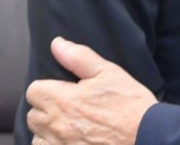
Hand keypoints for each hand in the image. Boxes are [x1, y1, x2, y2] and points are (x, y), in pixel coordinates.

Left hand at [26, 36, 157, 144]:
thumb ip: (79, 57)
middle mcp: (57, 125)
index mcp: (64, 100)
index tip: (62, 89)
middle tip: (68, 106)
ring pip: (37, 136)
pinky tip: (70, 139)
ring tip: (69, 125)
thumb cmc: (130, 104)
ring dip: (47, 130)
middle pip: (33, 115)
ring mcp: (60, 144)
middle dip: (46, 108)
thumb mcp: (109, 72)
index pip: (34, 91)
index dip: (46, 87)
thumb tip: (57, 44)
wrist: (146, 135)